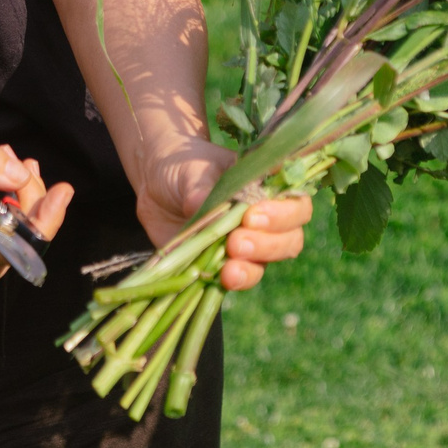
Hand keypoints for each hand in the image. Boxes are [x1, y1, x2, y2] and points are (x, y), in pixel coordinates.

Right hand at [0, 137, 75, 286]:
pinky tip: (5, 182)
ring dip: (24, 200)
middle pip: (24, 240)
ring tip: (4, 163)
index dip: (44, 218)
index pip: (15, 242)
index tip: (62, 190)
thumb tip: (18, 174)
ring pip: (21, 240)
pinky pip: (11, 241)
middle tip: (12, 157)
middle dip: (31, 195)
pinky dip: (16, 210)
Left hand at [135, 138, 312, 291]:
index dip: (282, 214)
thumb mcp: (189, 170)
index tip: (252, 215)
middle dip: (268, 244)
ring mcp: (246, 244)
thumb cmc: (180, 167)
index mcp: (266, 187)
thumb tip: (204, 208)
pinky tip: (223, 278)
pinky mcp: (224, 264)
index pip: (295, 203)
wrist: (152, 184)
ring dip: (251, 267)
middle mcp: (265, 218)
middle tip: (237, 242)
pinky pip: (239, 277)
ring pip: (267, 261)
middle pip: (289, 238)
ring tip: (230, 267)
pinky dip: (235, 279)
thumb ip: (201, 188)